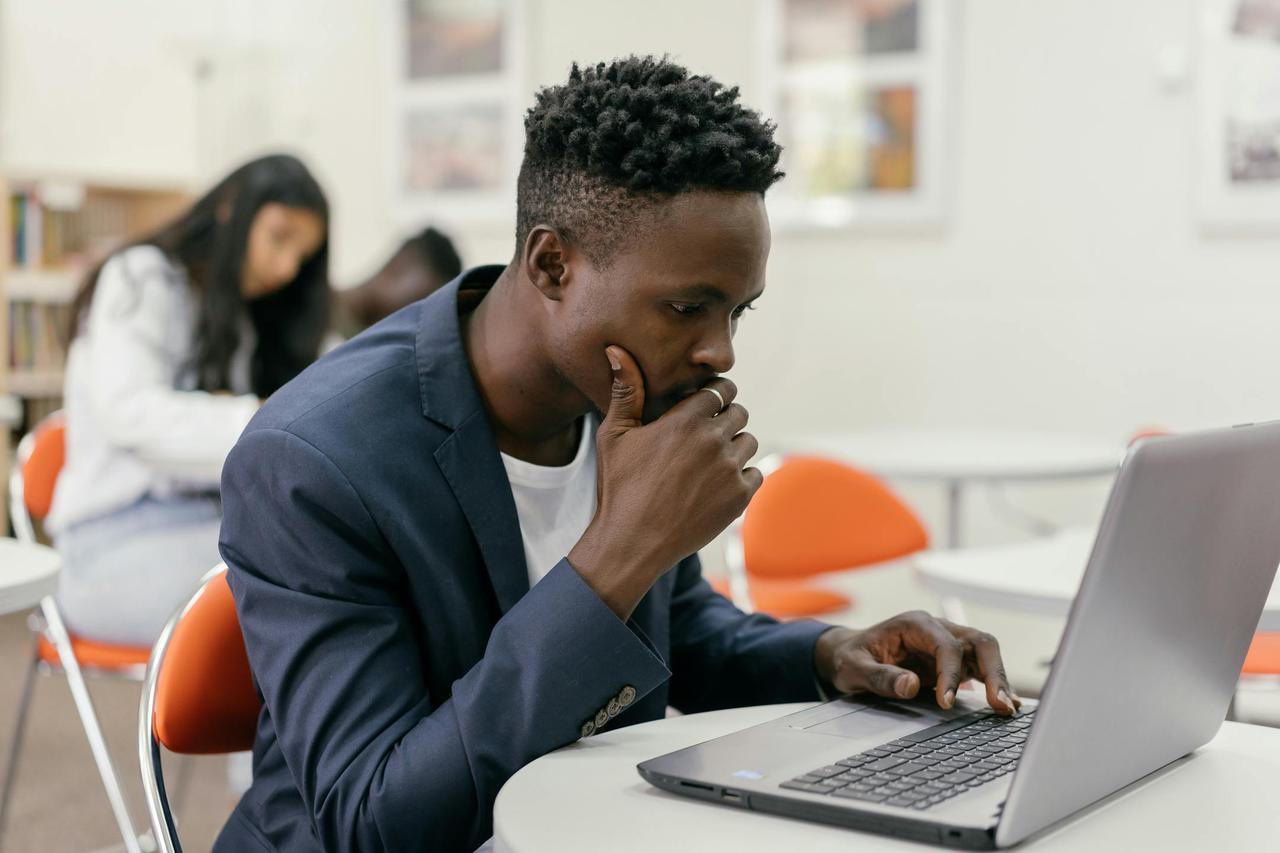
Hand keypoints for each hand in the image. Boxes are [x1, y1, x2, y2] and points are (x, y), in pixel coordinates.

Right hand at [568, 346, 760, 619]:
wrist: (631, 543)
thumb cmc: (618, 487)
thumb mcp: (614, 435)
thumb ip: (626, 390)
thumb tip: (617, 349)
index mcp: (686, 419)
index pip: (721, 389)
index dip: (714, 395)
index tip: (705, 405)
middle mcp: (714, 440)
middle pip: (739, 413)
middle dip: (724, 419)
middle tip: (704, 435)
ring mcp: (730, 470)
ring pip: (747, 442)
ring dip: (733, 447)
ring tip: (708, 461)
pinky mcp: (740, 498)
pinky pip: (754, 473)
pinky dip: (740, 476)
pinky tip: (715, 484)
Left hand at [813, 612, 1021, 715]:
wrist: (849, 655)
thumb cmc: (851, 658)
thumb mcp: (854, 668)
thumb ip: (880, 677)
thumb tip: (911, 685)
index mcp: (914, 624)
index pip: (946, 645)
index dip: (950, 674)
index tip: (946, 702)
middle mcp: (936, 629)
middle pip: (978, 642)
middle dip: (993, 671)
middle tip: (999, 703)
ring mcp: (948, 644)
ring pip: (985, 654)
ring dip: (999, 679)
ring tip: (1007, 708)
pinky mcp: (952, 662)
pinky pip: (980, 669)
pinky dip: (993, 685)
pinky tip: (1004, 704)